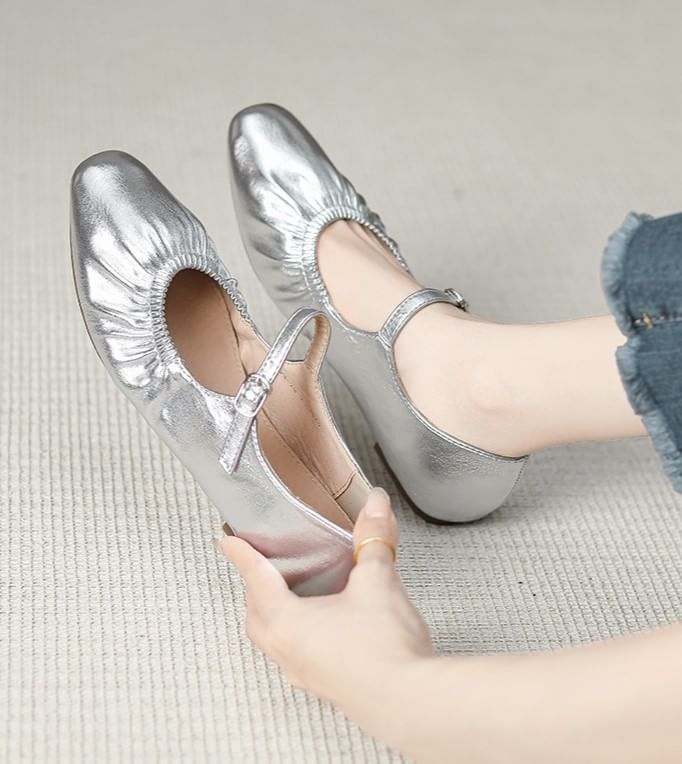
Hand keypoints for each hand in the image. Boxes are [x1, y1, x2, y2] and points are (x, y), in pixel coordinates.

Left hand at [217, 487, 433, 722]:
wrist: (412, 703)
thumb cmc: (386, 650)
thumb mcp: (377, 580)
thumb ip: (373, 538)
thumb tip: (375, 506)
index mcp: (287, 622)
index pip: (256, 579)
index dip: (242, 555)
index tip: (228, 543)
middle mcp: (288, 651)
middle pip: (257, 614)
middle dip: (255, 587)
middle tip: (260, 567)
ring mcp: (305, 673)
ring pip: (275, 639)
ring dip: (275, 614)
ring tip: (295, 595)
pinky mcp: (326, 685)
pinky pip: (298, 655)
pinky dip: (300, 634)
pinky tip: (326, 627)